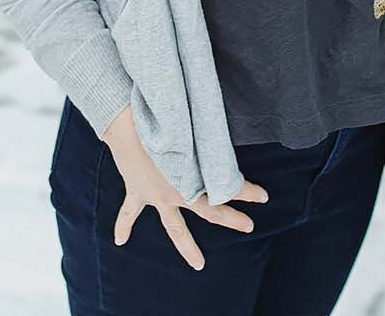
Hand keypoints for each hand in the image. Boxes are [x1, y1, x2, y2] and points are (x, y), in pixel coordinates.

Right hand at [101, 105, 268, 270]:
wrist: (127, 125)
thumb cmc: (163, 120)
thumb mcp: (193, 131)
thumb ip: (209, 141)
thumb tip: (224, 135)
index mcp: (196, 177)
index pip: (230, 187)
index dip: (249, 192)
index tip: (264, 196)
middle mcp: (179, 192)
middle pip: (211, 212)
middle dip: (231, 219)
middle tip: (249, 226)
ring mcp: (157, 196)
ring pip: (175, 228)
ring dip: (188, 247)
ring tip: (199, 264)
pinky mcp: (137, 191)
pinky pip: (129, 213)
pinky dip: (123, 226)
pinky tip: (120, 240)